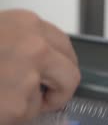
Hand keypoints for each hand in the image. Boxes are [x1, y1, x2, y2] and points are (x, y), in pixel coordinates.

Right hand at [0, 10, 79, 124]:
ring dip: (28, 104)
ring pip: (50, 98)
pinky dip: (12, 117)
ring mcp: (28, 76)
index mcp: (26, 23)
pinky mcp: (19, 106)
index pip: (63, 44)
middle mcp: (34, 46)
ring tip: (2, 96)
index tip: (54, 73)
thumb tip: (47, 61)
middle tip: (39, 96)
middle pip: (71, 73)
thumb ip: (23, 43)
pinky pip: (27, 117)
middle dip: (59, 89)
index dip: (60, 63)